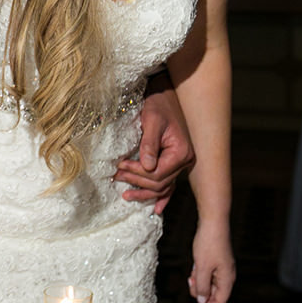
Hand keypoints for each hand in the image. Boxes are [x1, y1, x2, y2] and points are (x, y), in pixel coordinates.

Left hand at [115, 86, 194, 212]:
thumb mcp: (152, 121)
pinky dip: (163, 197)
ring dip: (144, 193)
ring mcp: (182, 164)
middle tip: (116, 176)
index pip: (157, 174)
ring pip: (163, 187)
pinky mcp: (175, 162)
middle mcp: (185, 161)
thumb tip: (146, 166)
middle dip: (136, 182)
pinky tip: (156, 209)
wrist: (165, 93)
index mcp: (181, 152)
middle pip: (159, 183)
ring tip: (126, 197)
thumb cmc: (158, 104)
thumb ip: (149, 144)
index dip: (137, 173)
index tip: (119, 167)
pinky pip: (169, 184)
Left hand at [188, 218, 233, 302]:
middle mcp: (227, 275)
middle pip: (214, 295)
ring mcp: (222, 268)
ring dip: (199, 283)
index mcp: (227, 279)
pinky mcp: (217, 261)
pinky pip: (208, 274)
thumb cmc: (209, 243)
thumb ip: (202, 286)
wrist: (213, 222)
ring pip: (210, 285)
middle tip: (190, 282)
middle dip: (200, 293)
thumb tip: (202, 301)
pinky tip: (193, 269)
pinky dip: (199, 275)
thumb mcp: (202, 267)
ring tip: (192, 274)